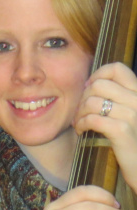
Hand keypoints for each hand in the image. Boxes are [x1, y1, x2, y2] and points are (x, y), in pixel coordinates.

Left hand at [75, 62, 136, 188]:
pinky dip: (81, 124)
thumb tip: (90, 83)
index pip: (117, 68)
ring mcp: (133, 115)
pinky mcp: (123, 131)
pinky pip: (92, 118)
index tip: (89, 89)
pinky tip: (81, 131)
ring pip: (92, 102)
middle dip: (83, 98)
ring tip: (79, 123)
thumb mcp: (129, 114)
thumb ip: (117, 97)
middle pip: (98, 85)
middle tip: (80, 112)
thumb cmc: (132, 141)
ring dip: (79, 113)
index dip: (97, 75)